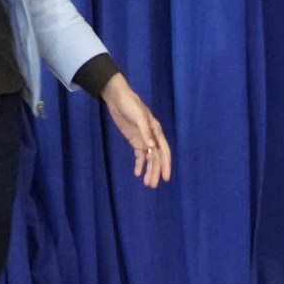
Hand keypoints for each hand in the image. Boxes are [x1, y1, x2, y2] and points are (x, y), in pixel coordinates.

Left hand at [101, 74, 171, 188]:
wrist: (117, 98)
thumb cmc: (130, 104)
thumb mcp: (138, 116)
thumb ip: (145, 131)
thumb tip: (152, 147)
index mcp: (156, 131)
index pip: (163, 151)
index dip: (165, 164)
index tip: (166, 177)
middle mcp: (152, 137)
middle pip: (156, 157)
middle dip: (155, 171)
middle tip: (152, 185)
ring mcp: (143, 139)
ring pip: (149, 158)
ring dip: (149, 170)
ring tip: (147, 183)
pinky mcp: (135, 140)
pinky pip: (139, 155)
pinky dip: (139, 164)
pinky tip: (138, 173)